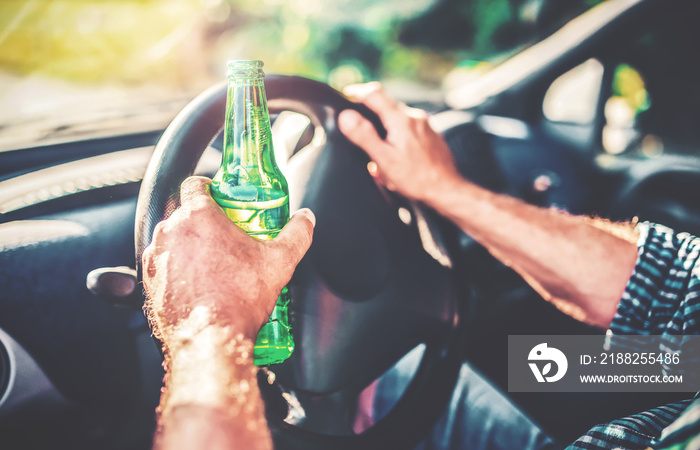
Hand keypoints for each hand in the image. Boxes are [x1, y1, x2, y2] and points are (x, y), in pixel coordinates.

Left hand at [142, 176, 314, 347]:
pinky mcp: (148, 283)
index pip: (195, 184)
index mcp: (198, 217)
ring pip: (172, 241)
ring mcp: (155, 258)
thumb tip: (306, 219)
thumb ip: (296, 234)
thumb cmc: (239, 299)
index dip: (208, 188)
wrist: (210, 341)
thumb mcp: (280, 262)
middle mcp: (170, 232)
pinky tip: (197, 286)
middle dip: (203, 223)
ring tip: (212, 266)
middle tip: (225, 239)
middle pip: (184, 214)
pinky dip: (176, 272)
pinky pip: (162, 267)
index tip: (220, 199)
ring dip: (188, 247)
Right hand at [337, 82, 460, 204]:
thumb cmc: (416, 178)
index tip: (347, 95)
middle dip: (371, 117)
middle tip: (360, 133)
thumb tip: (346, 116)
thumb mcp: (384, 159)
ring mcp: (425, 125)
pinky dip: (398, 137)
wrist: (446, 189)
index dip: (357, 91)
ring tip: (380, 153)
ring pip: (398, 119)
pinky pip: (409, 129)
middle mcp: (415, 117)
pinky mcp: (431, 134)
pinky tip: (397, 156)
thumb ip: (364, 135)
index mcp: (401, 119)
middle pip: (386, 106)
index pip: (374, 93)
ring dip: (385, 130)